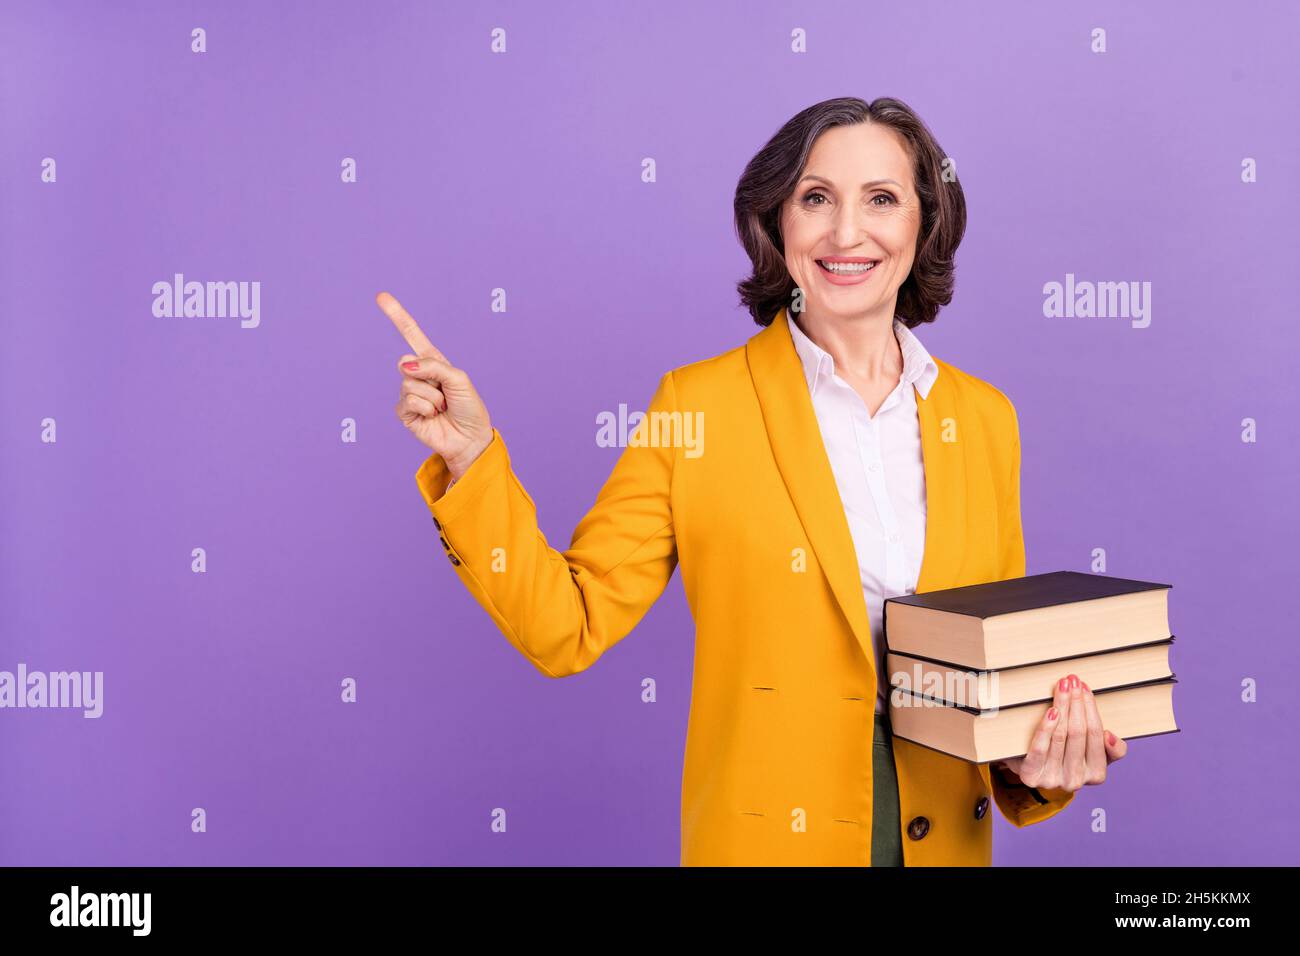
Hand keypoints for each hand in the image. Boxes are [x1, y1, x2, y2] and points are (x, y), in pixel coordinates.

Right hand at [378, 291, 492, 478]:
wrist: (470, 438)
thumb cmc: (469, 408)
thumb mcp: (458, 379)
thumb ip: (433, 366)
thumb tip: (404, 364)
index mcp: (433, 362)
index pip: (411, 334)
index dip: (396, 315)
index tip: (381, 296)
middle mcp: (419, 375)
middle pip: (407, 360)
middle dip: (429, 375)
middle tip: (445, 393)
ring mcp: (410, 393)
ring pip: (410, 383)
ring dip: (432, 396)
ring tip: (442, 407)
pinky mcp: (404, 412)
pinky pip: (408, 400)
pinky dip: (425, 408)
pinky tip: (432, 416)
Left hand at [995, 674, 1127, 791]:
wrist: (1032, 772)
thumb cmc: (1066, 758)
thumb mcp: (1093, 756)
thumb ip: (1110, 749)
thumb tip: (1110, 736)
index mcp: (1096, 775)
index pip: (1096, 735)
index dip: (1091, 709)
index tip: (1085, 688)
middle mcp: (1076, 780)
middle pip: (1078, 733)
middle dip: (1076, 703)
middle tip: (1072, 681)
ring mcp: (1054, 780)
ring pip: (1060, 736)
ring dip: (1062, 707)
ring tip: (1062, 687)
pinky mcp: (1032, 776)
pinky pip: (1040, 748)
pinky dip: (1046, 728)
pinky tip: (1051, 711)